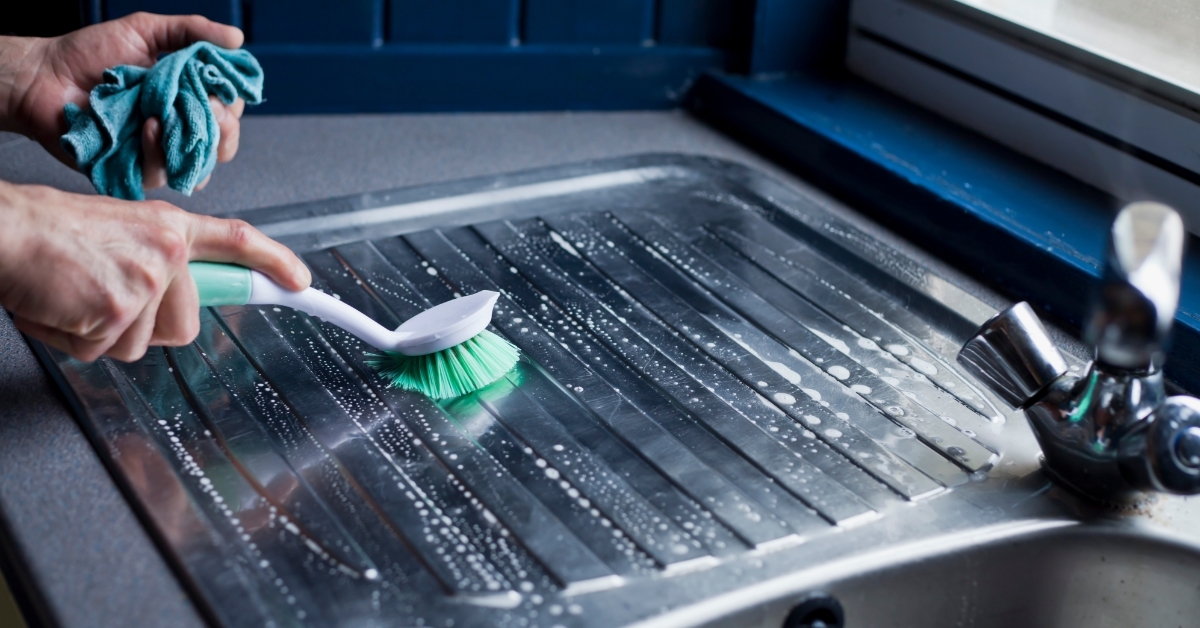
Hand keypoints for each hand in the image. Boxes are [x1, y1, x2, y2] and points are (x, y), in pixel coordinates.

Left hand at [0, 13, 245, 190]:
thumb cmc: (90, 53)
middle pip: (223, 146)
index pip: (231, 112)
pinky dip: (159, 153)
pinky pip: (161, 175)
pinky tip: (148, 129)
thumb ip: (193, 31)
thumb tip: (238, 38)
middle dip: (224, 130)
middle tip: (210, 110)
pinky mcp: (133, 171)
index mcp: (187, 98)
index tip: (222, 91)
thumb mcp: (146, 30)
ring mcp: (157, 153)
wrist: (44, 76)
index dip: (233, 105)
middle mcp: (177, 129)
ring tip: (170, 117)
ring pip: (199, 167)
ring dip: (195, 143)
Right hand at [0, 181, 311, 361]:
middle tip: (104, 295)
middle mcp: (167, 252)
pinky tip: (60, 306)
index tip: (300, 280)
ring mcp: (147, 282)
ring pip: (141, 344)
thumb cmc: (49, 233)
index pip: (237, 240)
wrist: (5, 232)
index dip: (273, 261)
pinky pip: (102, 352)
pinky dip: (74, 339)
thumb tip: (171, 301)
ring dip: (102, 333)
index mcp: (168, 227)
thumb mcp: (118, 234)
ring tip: (75, 294)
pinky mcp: (120, 311)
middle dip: (146, 326)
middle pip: (186, 325)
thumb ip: (154, 263)